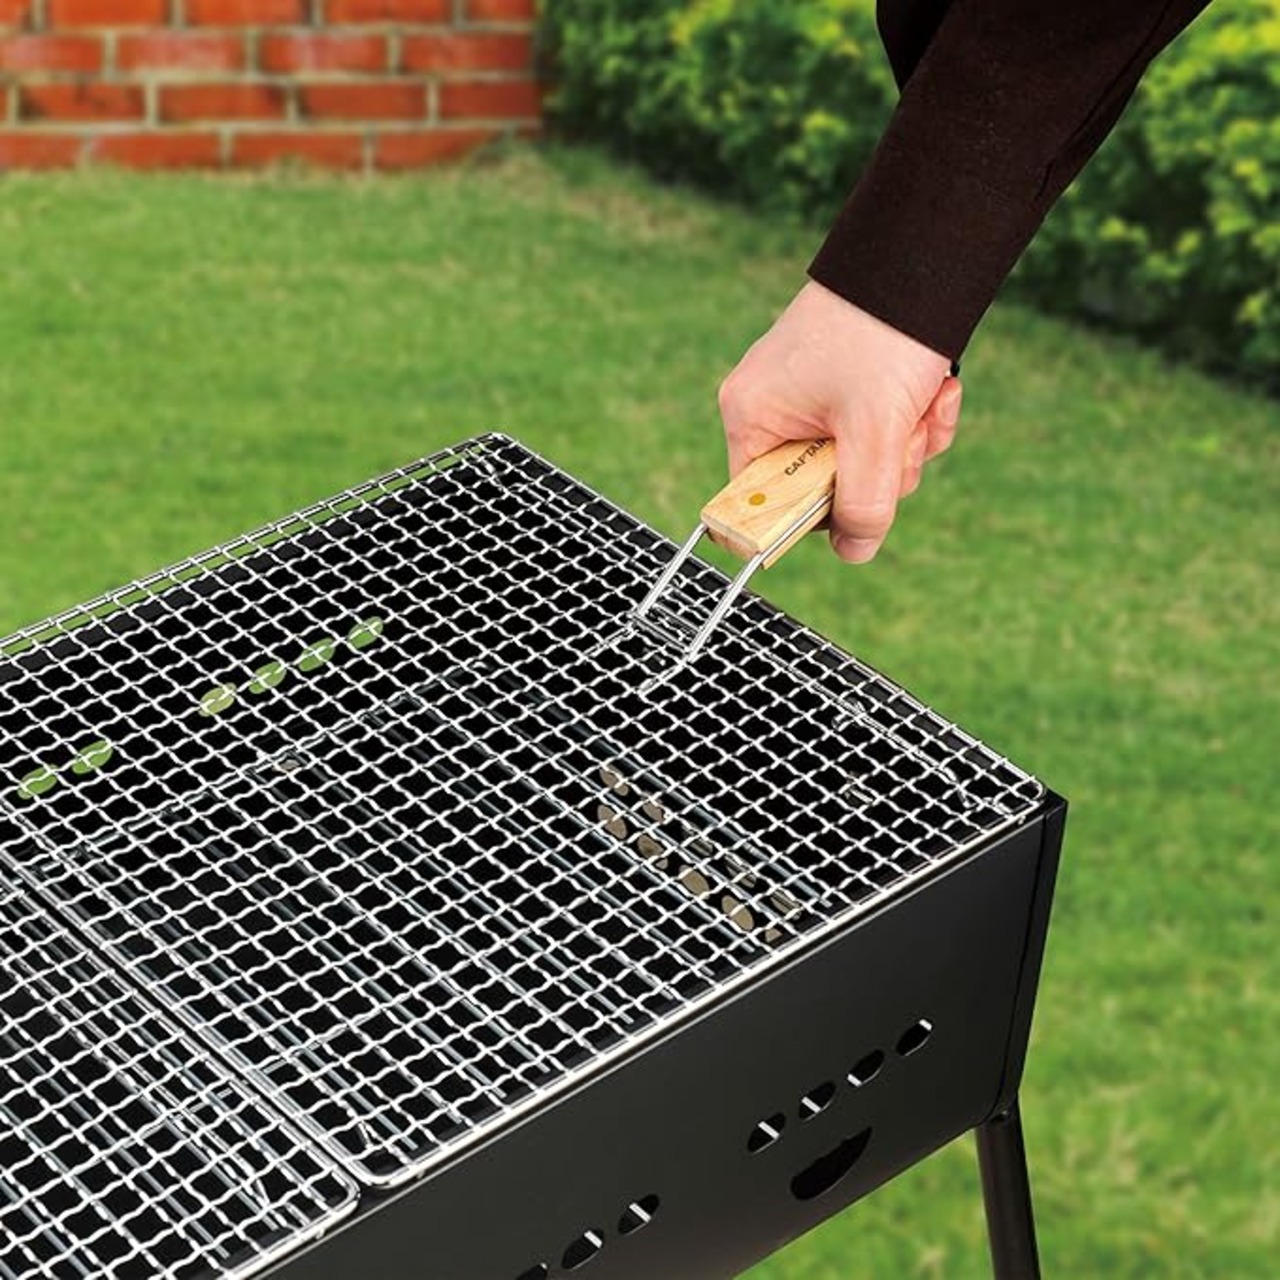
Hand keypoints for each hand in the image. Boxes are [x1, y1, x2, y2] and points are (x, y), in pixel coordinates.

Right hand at [718, 279, 961, 562]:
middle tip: (902, 441)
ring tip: (926, 405)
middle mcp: (772, 409)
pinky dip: (912, 422)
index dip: (810, 516)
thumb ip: (863, 503)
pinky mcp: (848, 385)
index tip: (854, 508)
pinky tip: (935, 395)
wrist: (922, 255)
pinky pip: (877, 432)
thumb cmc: (881, 333)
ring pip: (859, 463)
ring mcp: (811, 396)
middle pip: (823, 487)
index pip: (764, 501)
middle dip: (878, 473)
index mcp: (752, 417)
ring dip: (904, 446)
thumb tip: (855, 551)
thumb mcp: (874, 431)